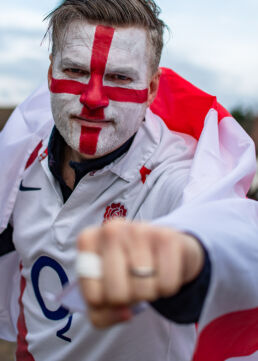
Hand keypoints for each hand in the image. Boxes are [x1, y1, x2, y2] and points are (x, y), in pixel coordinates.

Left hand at [77, 218, 203, 327]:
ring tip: (147, 276)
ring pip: (143, 290)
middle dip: (129, 299)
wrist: (159, 247)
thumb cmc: (124, 270)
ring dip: (149, 293)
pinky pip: (167, 284)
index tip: (112, 289)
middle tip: (132, 284)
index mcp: (88, 240)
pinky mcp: (166, 236)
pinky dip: (167, 287)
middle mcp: (110, 229)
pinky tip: (163, 270)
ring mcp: (139, 229)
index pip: (94, 297)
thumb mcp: (103, 292)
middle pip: (117, 294)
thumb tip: (125, 314)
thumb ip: (102, 315)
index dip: (108, 305)